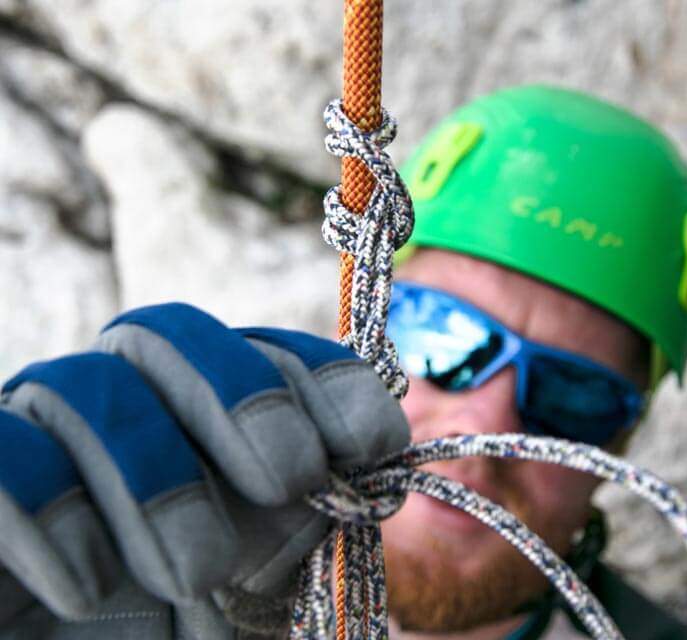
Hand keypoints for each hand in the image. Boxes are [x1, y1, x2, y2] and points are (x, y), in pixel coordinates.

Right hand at [0, 303, 408, 629]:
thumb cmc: (186, 632)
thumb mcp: (266, 580)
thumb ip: (309, 511)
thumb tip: (376, 458)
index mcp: (195, 415)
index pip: (259, 349)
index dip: (321, 376)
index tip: (376, 439)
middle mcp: (120, 405)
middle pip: (167, 334)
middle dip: (244, 397)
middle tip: (290, 479)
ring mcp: (41, 439)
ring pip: (81, 386)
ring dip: (154, 476)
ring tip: (197, 573)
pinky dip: (44, 509)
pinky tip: (88, 588)